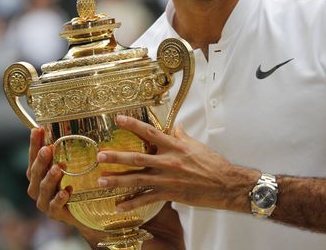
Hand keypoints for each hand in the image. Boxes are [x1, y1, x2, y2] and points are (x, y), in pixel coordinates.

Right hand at [25, 127, 74, 224]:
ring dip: (50, 178)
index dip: (34, 144)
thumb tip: (60, 126)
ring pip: (43, 189)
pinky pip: (54, 207)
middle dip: (41, 160)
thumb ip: (59, 152)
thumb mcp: (64, 168)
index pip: (32, 157)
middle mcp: (36, 188)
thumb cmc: (68, 186)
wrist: (79, 213)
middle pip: (35, 173)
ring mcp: (44, 202)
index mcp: (35, 175)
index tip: (38, 129)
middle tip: (47, 149)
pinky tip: (67, 192)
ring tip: (58, 168)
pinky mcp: (54, 214)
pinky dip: (59, 199)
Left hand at [95, 115, 258, 213]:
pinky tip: (119, 205)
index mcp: (174, 146)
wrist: (226, 184)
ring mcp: (167, 179)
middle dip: (117, 157)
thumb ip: (182, 136)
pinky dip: (132, 203)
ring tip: (101, 181)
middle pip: (137, 157)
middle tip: (99, 155)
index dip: (133, 125)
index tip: (118, 119)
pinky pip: (147, 199)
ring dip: (118, 180)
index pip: (150, 132)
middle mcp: (168, 162)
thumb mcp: (196, 145)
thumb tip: (175, 127)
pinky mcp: (170, 194)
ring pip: (138, 180)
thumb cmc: (213, 164)